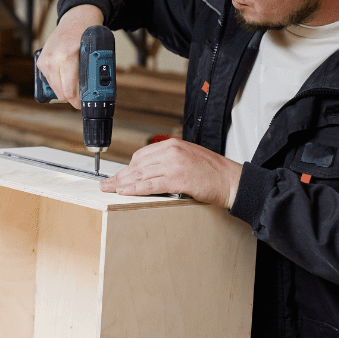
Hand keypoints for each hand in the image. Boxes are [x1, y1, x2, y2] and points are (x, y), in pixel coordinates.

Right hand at [37, 5, 103, 108]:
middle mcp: (54, 59)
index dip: (76, 101)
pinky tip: (64, 76)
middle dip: (71, 97)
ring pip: (54, 88)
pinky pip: (49, 80)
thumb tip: (92, 93)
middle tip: (80, 98)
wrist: (75, 20)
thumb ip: (91, 72)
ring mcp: (45, 61)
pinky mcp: (41, 61)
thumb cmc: (86, 35)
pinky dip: (57, 81)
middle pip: (60, 92)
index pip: (68, 89)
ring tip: (73, 85)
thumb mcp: (93, 53)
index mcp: (68, 57)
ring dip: (63, 89)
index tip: (81, 105)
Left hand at [100, 138, 243, 208]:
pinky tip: (124, 193)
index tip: (118, 176)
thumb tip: (149, 171)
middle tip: (106, 184)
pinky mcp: (178, 179)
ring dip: (123, 183)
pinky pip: (150, 185)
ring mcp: (174, 164)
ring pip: (141, 175)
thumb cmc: (213, 172)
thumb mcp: (189, 157)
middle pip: (138, 165)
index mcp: (173, 145)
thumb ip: (170, 160)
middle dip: (120, 176)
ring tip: (110, 190)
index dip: (128, 168)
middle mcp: (171, 152)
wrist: (232, 180)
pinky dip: (135, 189)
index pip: (142, 155)